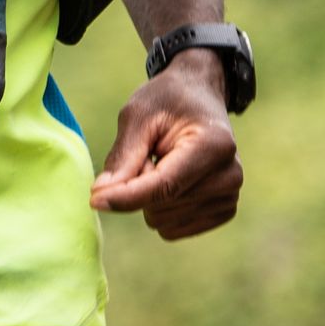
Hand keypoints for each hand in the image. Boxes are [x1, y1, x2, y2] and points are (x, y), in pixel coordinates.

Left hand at [88, 52, 241, 239]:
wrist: (199, 96)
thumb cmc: (167, 100)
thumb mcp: (138, 115)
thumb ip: (123, 156)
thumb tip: (101, 197)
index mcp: (215, 145)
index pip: (164, 186)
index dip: (126, 196)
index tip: (94, 199)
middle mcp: (230, 175)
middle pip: (161, 207)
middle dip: (140, 185)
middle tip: (149, 152)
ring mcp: (230, 196)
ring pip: (164, 223)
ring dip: (150, 197)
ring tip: (162, 162)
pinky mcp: (223, 210)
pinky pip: (173, 230)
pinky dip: (162, 208)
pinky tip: (173, 179)